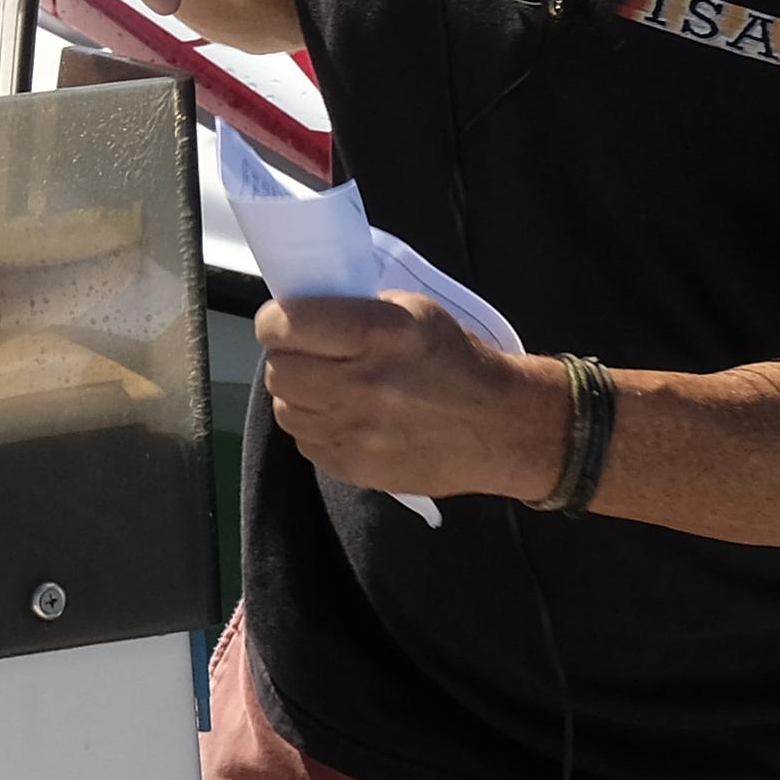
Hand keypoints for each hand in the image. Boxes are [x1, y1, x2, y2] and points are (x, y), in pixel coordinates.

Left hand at [255, 295, 572, 508]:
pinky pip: (306, 443)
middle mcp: (365, 384)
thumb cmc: (456, 360)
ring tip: (332, 388)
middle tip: (312, 356)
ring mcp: (359, 433)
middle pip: (278, 371)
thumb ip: (354, 310)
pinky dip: (317, 428)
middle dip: (288, 359)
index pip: (285, 325)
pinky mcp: (357, 469)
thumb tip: (300, 314)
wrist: (503, 427)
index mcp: (380, 334)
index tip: (286, 322)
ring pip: (285, 410)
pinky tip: (348, 418)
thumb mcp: (415, 312)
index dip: (276, 322)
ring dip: (299, 396)